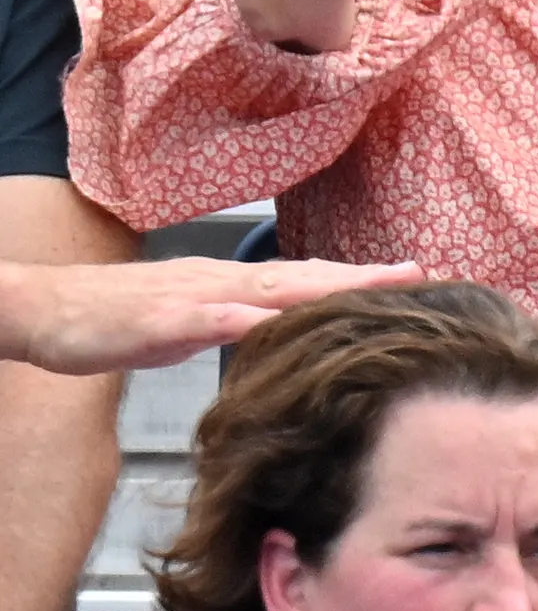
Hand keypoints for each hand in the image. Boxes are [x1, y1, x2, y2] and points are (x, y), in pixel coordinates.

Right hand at [0, 254, 421, 373]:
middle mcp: (222, 282)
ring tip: (377, 287)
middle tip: (423, 274)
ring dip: (326, 286)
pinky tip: (279, 321)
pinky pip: (212, 318)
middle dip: (365, 277)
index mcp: (231, 285)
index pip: (308, 280)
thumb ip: (234, 328)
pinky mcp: (163, 321)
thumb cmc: (113, 319)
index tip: (414, 280)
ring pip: (271, 288)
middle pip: (306, 276)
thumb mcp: (188, 327)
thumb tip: (274, 337)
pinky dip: (247, 318)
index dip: (360, 280)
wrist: (43, 310)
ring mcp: (194, 297)